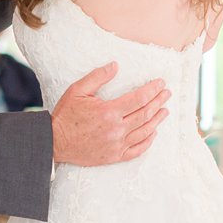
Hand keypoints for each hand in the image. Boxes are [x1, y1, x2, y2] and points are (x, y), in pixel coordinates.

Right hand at [50, 62, 170, 165]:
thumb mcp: (78, 90)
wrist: (54, 142)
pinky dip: (148, 141)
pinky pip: (137, 150)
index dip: (152, 89)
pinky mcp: (114, 156)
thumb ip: (98, 77)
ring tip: (165, 110)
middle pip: (145, 113)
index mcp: (109, 111)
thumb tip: (115, 65)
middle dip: (158, 101)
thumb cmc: (66, 115)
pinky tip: (153, 133)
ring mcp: (116, 144)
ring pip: (145, 131)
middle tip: (167, 93)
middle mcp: (116, 129)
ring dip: (157, 120)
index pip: (139, 98)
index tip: (161, 83)